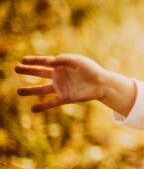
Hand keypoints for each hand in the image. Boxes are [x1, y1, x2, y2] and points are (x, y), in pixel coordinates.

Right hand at [15, 54, 135, 115]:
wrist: (102, 84)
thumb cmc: (91, 70)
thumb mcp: (78, 61)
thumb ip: (63, 59)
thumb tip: (48, 62)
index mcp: (62, 66)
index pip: (44, 62)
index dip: (34, 61)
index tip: (22, 60)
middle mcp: (59, 76)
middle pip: (40, 73)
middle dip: (28, 71)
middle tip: (15, 68)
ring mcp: (62, 87)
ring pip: (42, 89)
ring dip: (30, 90)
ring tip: (18, 91)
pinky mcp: (66, 98)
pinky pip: (52, 103)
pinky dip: (43, 106)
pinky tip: (33, 109)